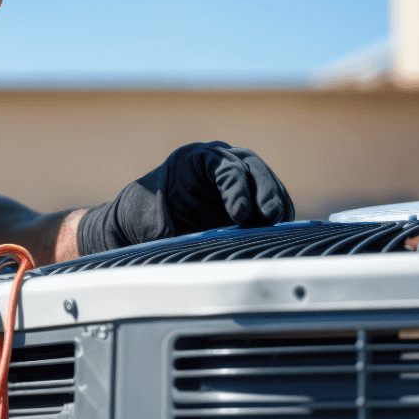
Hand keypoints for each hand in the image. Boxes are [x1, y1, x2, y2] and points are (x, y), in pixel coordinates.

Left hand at [77, 141, 294, 254]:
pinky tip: (280, 229)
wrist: (138, 221)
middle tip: (271, 217)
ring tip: (279, 226)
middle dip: (264, 192)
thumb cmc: (143, 218)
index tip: (239, 214)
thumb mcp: (153, 225)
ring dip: (275, 203)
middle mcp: (216, 160)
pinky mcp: (245, 194)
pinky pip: (267, 197)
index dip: (236, 189)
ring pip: (264, 181)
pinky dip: (277, 211)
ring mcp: (233, 174)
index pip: (224, 167)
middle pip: (251, 167)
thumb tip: (199, 259)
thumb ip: (176, 236)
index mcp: (191, 159)